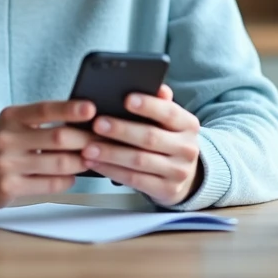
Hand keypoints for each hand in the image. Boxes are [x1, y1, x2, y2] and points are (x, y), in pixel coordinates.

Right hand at [0, 100, 96, 209]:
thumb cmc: (0, 144)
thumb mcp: (12, 125)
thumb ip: (41, 121)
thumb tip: (82, 122)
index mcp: (10, 117)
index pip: (44, 109)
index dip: (69, 109)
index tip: (91, 108)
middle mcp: (7, 138)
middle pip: (57, 138)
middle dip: (85, 140)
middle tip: (103, 140)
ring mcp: (7, 164)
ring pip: (58, 164)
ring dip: (80, 162)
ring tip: (90, 159)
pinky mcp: (9, 187)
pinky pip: (50, 184)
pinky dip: (67, 180)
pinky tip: (71, 176)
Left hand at [81, 85, 201, 206]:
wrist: (187, 175)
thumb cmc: (168, 140)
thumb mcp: (170, 121)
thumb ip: (160, 103)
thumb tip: (157, 87)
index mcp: (188, 125)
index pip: (169, 112)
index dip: (148, 106)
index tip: (126, 99)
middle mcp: (187, 148)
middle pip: (150, 137)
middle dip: (121, 130)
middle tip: (97, 123)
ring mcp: (178, 172)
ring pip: (139, 161)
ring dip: (111, 153)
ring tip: (88, 146)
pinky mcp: (167, 190)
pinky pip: (134, 180)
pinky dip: (112, 170)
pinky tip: (95, 162)